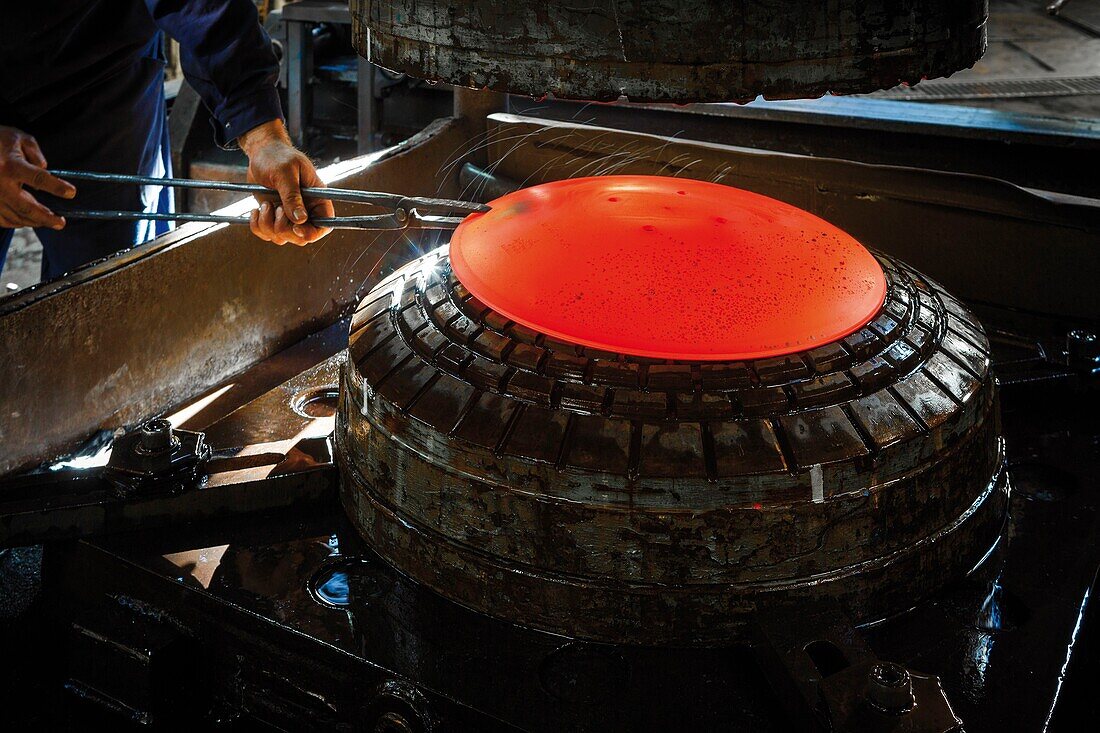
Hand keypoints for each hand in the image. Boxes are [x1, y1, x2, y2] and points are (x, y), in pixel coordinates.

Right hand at [0, 126, 75, 229]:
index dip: (56, 187)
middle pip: (26, 207)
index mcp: (10, 165)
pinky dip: (18, 222)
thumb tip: (45, 170)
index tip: (71, 192)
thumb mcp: (20, 139)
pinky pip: (3, 220)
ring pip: (15, 216)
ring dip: (34, 221)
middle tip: (61, 223)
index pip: (38, 178)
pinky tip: (29, 220)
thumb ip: (36, 154)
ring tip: (49, 220)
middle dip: (46, 218)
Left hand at [239, 120, 333, 245]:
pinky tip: (255, 210)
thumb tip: (300, 220)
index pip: (324, 225)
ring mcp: (288, 216)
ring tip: (264, 205)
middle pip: (301, 238)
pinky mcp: (272, 217)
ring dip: (268, 225)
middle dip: (284, 228)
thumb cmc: (278, 157)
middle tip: (276, 207)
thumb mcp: (285, 173)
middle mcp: (305, 211)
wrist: (261, 153)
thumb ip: (292, 196)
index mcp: (317, 199)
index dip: (313, 233)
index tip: (296, 228)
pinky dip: (258, 226)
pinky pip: (266, 234)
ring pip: (282, 237)